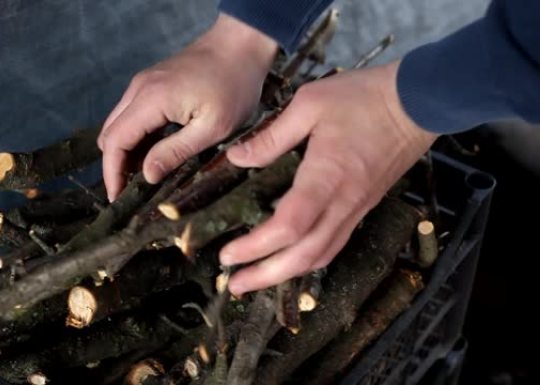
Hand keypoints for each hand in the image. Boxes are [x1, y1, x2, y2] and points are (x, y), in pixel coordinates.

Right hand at [98, 13, 277, 200]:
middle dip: (115, 165)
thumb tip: (146, 176)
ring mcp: (143, 84)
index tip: (117, 199)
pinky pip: (131, 115)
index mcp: (151, 100)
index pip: (115, 141)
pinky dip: (135, 137)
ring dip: (125, 152)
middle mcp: (139, 89)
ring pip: (118, 125)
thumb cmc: (234, 84)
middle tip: (130, 194)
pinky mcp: (151, 83)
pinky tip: (152, 154)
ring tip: (142, 178)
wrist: (240, 44)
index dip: (112, 173)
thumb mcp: (212, 127)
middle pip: (110, 134)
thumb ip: (175, 152)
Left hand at [219, 61, 437, 295]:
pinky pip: (334, 244)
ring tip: (256, 279)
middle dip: (267, 275)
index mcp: (326, 176)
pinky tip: (291, 260)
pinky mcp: (363, 206)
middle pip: (304, 255)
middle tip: (235, 285)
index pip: (289, 226)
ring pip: (322, 255)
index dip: (257, 246)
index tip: (229, 254)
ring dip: (287, 273)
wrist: (419, 103)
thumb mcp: (310, 104)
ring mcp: (356, 208)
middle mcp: (343, 202)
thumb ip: (272, 136)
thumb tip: (237, 158)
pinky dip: (309, 260)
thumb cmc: (365, 98)